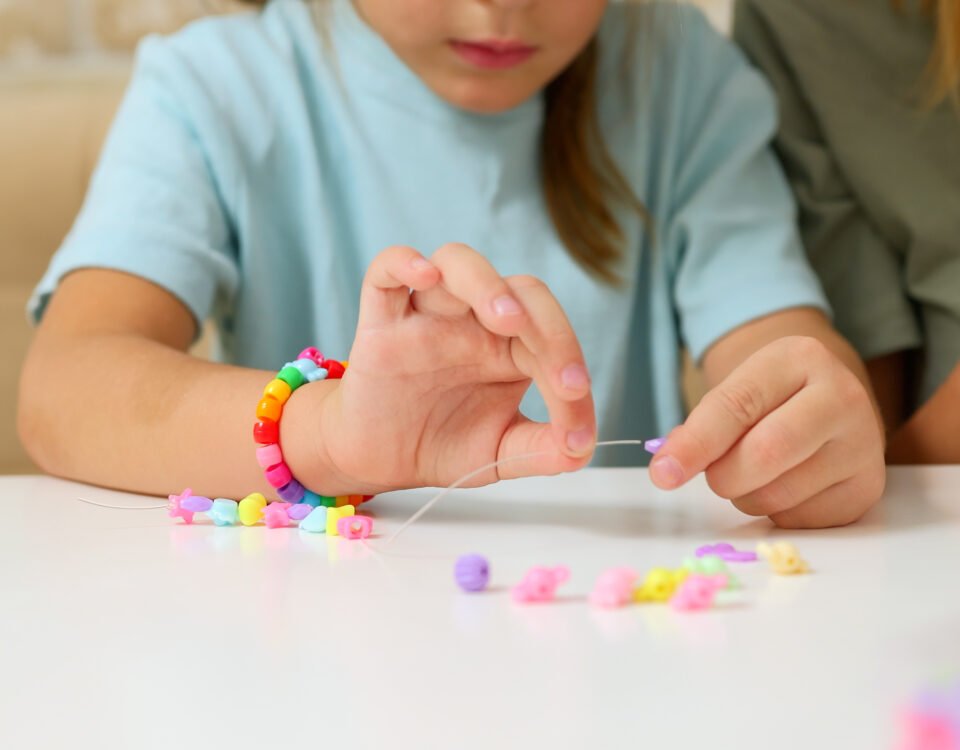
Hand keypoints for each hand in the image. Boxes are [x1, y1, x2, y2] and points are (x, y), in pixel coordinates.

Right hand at [292, 243, 595, 493]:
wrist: (382, 459)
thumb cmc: (443, 442)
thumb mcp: (500, 453)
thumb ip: (541, 450)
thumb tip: (582, 450)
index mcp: (510, 347)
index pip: (550, 334)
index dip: (572, 373)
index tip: (577, 430)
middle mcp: (474, 320)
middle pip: (518, 289)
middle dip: (547, 325)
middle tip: (561, 376)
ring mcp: (428, 314)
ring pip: (457, 262)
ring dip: (486, 283)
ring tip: (505, 319)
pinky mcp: (380, 321)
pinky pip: (386, 270)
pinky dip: (404, 261)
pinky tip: (424, 276)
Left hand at [649, 336, 885, 527]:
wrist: (829, 401)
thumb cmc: (771, 399)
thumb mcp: (736, 392)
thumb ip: (701, 427)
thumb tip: (669, 467)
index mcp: (798, 358)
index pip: (737, 405)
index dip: (695, 444)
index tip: (663, 473)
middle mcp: (842, 395)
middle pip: (766, 453)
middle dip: (724, 475)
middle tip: (715, 475)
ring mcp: (863, 444)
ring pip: (779, 494)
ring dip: (746, 496)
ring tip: (755, 474)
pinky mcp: (867, 487)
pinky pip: (800, 519)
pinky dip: (776, 513)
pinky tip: (786, 486)